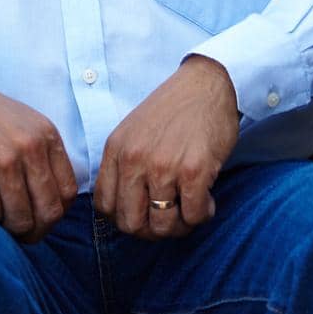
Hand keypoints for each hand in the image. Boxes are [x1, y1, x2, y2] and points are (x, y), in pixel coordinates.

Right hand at [0, 66, 77, 243]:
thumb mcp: (24, 124)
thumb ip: (43, 156)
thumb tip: (56, 204)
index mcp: (46, 134)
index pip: (68, 192)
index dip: (56, 212)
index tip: (40, 216)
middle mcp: (29, 147)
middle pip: (49, 212)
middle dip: (36, 230)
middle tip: (20, 231)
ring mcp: (3, 161)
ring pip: (20, 220)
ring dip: (9, 228)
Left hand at [93, 56, 238, 239]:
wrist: (205, 84)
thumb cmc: (172, 110)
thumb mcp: (133, 132)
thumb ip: (123, 165)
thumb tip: (122, 210)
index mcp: (116, 150)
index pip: (105, 207)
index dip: (125, 218)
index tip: (143, 213)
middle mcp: (134, 159)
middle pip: (131, 224)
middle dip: (152, 229)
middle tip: (170, 217)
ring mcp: (163, 166)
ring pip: (162, 227)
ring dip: (180, 226)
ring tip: (190, 207)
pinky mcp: (194, 171)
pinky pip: (193, 217)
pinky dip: (202, 215)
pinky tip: (207, 199)